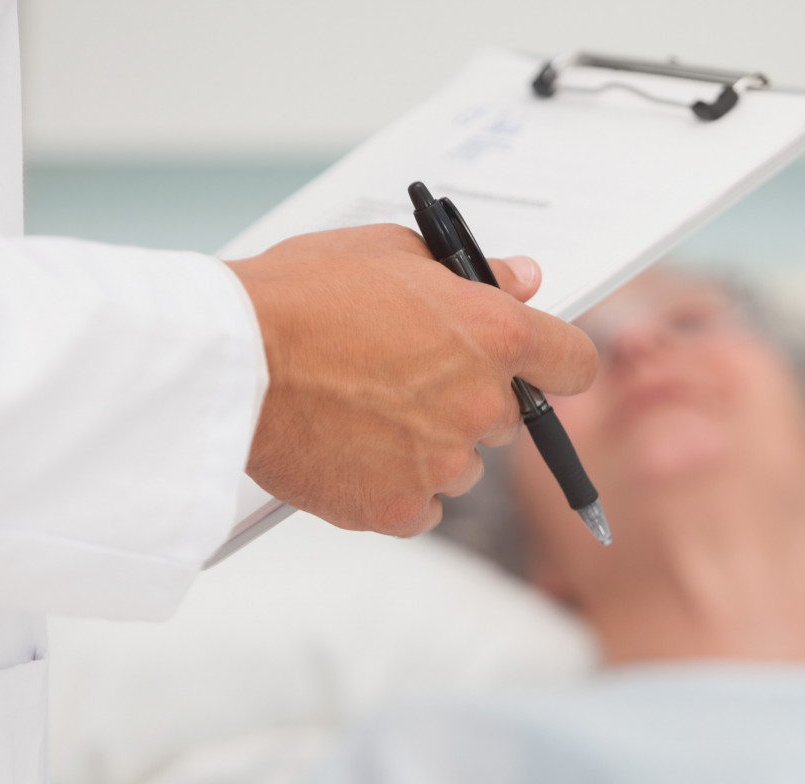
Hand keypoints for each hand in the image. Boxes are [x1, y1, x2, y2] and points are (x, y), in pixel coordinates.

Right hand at [228, 224, 597, 535]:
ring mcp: (443, 464)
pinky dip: (392, 490)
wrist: (230, 360)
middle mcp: (481, 404)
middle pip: (507, 420)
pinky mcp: (398, 509)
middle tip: (403, 382)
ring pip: (461, 467)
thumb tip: (525, 279)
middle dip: (469, 403)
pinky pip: (419, 509)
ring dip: (430, 450)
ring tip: (363, 416)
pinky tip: (351, 455)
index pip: (574, 364)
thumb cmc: (301, 295)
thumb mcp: (392, 254)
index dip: (555, 365)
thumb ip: (475, 272)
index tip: (536, 369)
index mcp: (495, 335)